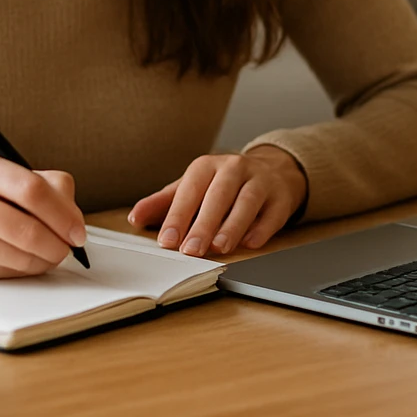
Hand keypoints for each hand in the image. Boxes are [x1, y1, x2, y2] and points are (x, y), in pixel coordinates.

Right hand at [0, 150, 86, 281]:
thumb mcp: (3, 171)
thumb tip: (74, 221)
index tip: (78, 230)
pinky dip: (25, 269)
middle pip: (28, 231)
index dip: (64, 214)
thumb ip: (47, 186)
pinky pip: (6, 273)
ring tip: (49, 253)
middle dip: (58, 245)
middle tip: (68, 248)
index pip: (32, 190)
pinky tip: (23, 258)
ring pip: (20, 257)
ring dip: (45, 261)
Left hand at [128, 146, 307, 256]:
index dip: (178, 216)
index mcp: (207, 166)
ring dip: (233, 225)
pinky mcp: (281, 197)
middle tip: (191, 250)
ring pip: (248, 200)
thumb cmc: (222, 186)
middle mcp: (235, 168)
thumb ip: (164, 203)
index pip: (190, 189)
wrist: (270, 172)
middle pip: (220, 194)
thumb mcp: (192, 189)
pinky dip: (262, 228)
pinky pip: (273, 212)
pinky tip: (251, 243)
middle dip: (204, 223)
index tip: (167, 240)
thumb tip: (135, 217)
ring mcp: (261, 181)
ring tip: (220, 247)